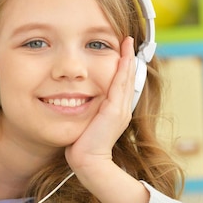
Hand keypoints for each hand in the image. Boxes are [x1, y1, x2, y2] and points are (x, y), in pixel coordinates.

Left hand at [65, 36, 134, 175]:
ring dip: (127, 59)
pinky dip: (123, 69)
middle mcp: (122, 109)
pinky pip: (120, 84)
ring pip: (126, 78)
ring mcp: (121, 110)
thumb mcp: (86, 122)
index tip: (122, 51)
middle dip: (128, 58)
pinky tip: (123, 56)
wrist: (87, 161)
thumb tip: (74, 100)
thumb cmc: (82, 145)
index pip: (121, 84)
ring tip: (127, 43)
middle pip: (128, 78)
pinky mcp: (115, 111)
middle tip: (128, 41)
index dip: (123, 67)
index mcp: (116, 111)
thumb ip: (87, 110)